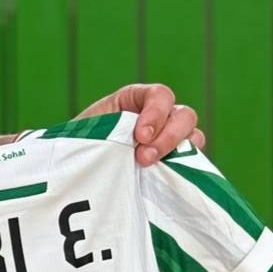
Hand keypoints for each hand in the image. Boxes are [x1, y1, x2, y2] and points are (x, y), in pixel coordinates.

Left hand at [76, 83, 203, 166]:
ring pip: (193, 137)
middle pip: (184, 116)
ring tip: (149, 167)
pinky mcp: (174, 161)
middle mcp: (159, 116)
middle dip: (168, 136)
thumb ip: (112, 129)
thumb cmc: (82, 143)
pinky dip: (184, 167)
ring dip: (176, 152)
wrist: (79, 167)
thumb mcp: (91, 130)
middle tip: (144, 157)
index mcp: (136, 99)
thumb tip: (128, 141)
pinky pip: (193, 161)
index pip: (160, 95)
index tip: (140, 136)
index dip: (156, 113)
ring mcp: (170, 139)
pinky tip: (165, 176)